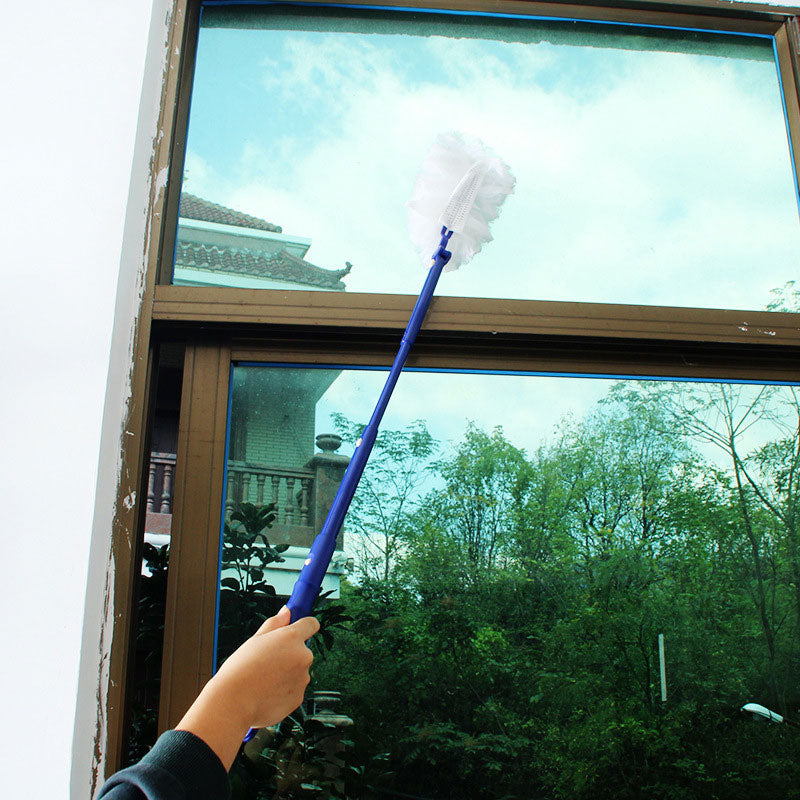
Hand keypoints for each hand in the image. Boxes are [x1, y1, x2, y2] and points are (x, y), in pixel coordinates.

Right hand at [176, 607, 318, 769]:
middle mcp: (302, 656)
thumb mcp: (254, 639)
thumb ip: (275, 623)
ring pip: (298, 671)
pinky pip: (294, 690)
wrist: (233, 703)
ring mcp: (302, 678)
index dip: (304, 626)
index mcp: (292, 637)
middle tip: (268, 661)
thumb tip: (286, 612)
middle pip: (302, 650)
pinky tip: (266, 693)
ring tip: (264, 680)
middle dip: (290, 654)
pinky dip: (284, 691)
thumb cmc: (240, 670)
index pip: (311, 624)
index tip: (299, 628)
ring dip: (287, 674)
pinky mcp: (299, 697)